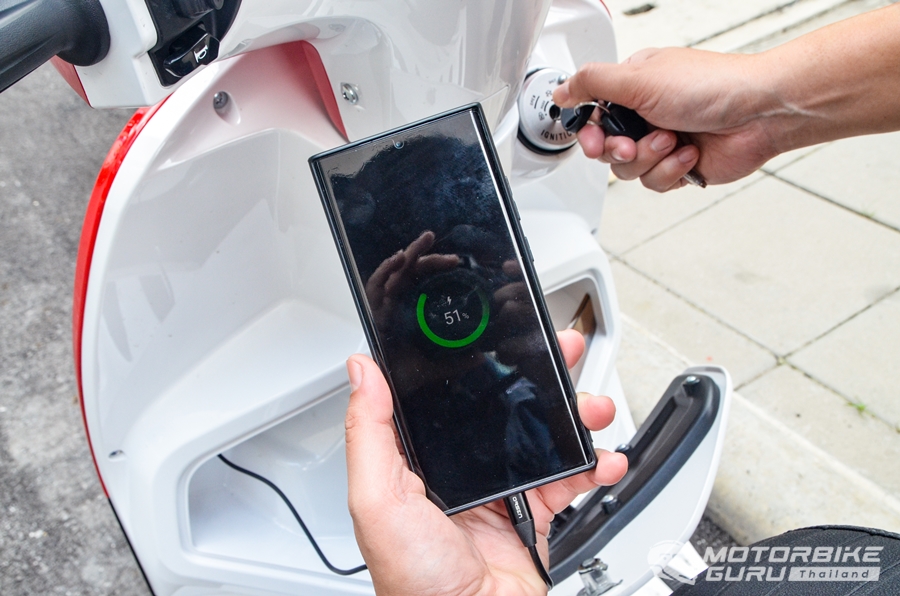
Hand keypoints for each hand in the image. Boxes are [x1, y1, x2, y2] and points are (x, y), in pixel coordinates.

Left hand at [344, 330, 627, 594]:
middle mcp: (460, 469)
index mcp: (420, 461)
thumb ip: (369, 434)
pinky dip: (593, 465)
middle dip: (537, 378)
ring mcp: (500, 489)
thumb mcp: (377, 502)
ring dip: (573, 416)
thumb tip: (362, 372)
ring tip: (591, 408)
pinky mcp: (532, 513)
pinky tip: (603, 458)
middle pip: (503, 407)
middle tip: (559, 355)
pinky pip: (569, 478)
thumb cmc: (414, 583)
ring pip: (542, 436)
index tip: (494, 334)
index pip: (445, 396)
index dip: (471, 361)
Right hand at [553, 47, 779, 190]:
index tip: (597, 139)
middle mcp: (647, 113)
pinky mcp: (679, 165)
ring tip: (673, 140)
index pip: (593, 114)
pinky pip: (655, 182)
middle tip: (633, 144)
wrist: (760, 114)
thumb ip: (592, 83)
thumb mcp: (639, 78)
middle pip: (607, 148)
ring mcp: (663, 140)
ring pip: (629, 170)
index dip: (590, 133)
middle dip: (621, 150)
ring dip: (651, 158)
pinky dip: (671, 171)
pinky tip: (690, 153)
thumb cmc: (712, 87)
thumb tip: (561, 89)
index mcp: (634, 86)